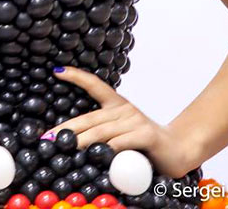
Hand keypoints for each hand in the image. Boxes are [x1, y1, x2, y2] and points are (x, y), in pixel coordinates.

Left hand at [42, 66, 198, 178]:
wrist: (180, 149)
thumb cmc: (146, 145)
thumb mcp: (122, 136)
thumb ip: (104, 136)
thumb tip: (73, 145)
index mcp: (118, 106)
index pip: (95, 86)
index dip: (77, 77)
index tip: (57, 71)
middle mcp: (125, 109)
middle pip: (90, 118)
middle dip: (66, 129)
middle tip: (47, 138)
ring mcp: (135, 121)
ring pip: (101, 132)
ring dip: (81, 142)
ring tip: (63, 149)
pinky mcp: (146, 135)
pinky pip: (121, 143)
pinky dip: (107, 150)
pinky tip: (96, 156)